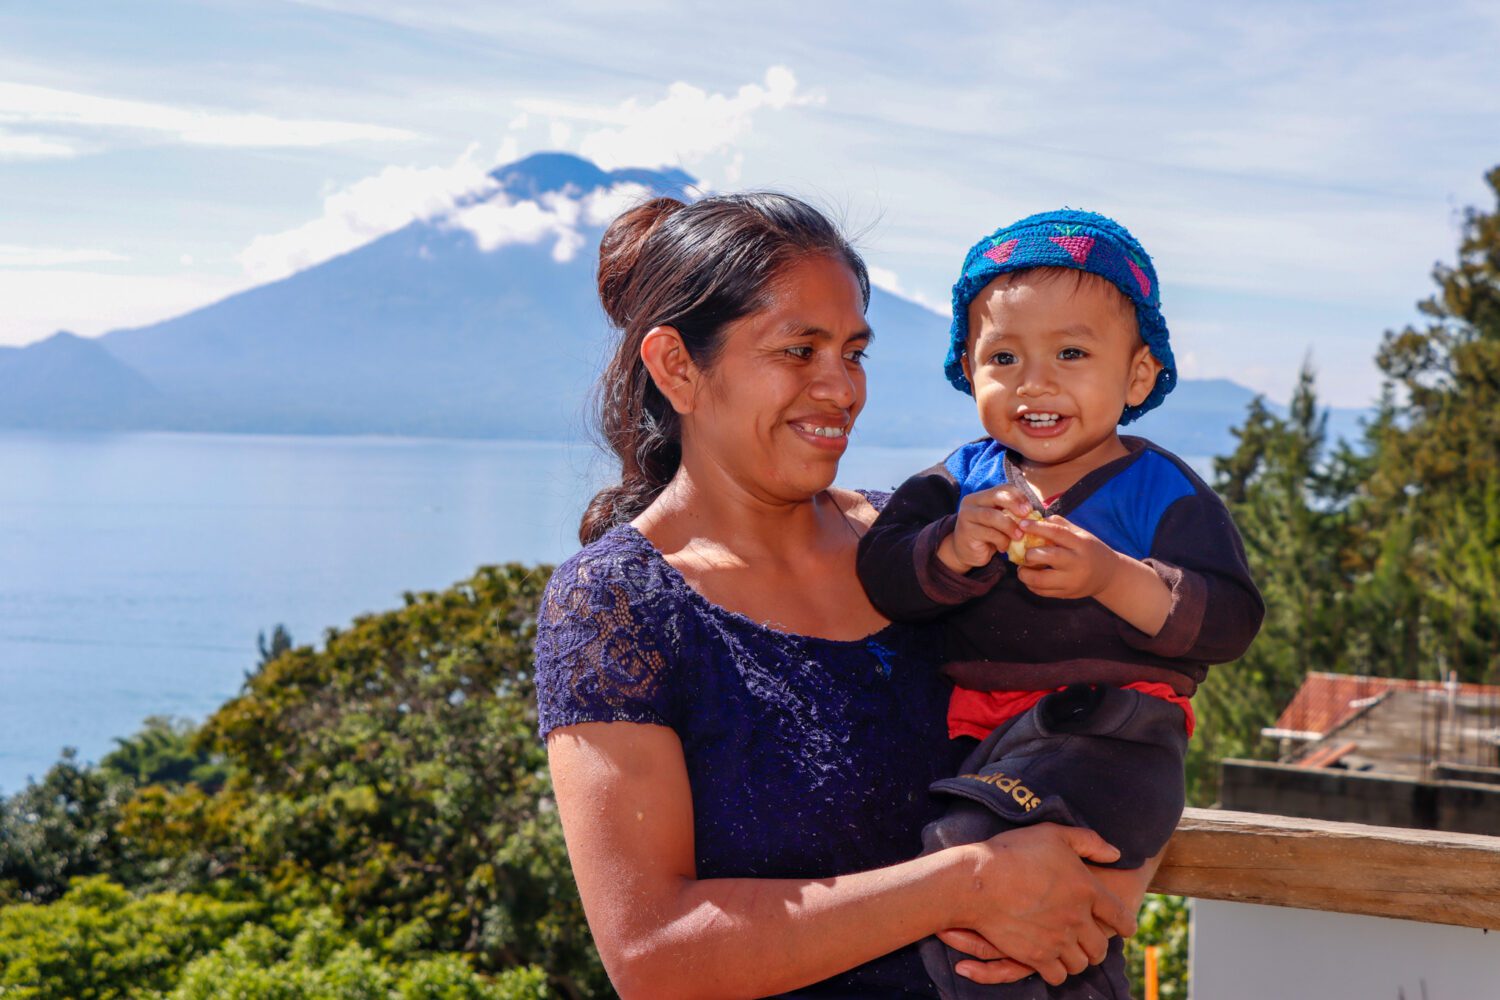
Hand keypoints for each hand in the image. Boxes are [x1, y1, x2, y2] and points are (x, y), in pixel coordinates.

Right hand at [937, 486, 1032, 572]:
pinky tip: (1004, 548)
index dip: (1019, 496)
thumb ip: (1011, 514)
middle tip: (1026, 516)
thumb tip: (1034, 514)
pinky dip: (1001, 541)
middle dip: (1015, 505)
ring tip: (1019, 536)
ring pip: (992, 515)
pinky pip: (989, 533)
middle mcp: (972, 502)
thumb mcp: (1000, 522)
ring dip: (1010, 526)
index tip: (1030, 509)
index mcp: (982, 496)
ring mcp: (967, 516)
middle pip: (996, 496)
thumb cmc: (987, 536)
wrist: (966, 552)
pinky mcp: (967, 532)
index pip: (1003, 488)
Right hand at [954, 824, 1131, 986]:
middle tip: (1090, 940)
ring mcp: (1057, 940)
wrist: (977, 882)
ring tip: (1070, 950)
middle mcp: (1077, 919)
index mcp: (1087, 889)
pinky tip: (1051, 960)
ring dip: (1078, 958)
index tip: (1125, 928)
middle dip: (1098, 945)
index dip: (1127, 925)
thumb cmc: (1014, 852)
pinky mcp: (1036, 956)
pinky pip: (1058, 975)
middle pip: (1101, 946)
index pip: (1121, 917)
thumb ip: (1089, 842)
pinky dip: (1057, 971)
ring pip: (1081, 963)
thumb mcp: (1054, 834)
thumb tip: (1116, 854)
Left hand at [1016, 516, 1121, 599]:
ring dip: (1025, 574)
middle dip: (1031, 554)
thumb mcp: (1082, 534)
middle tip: (1025, 553)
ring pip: (1041, 580)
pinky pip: (1042, 592)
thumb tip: (1038, 518)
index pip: (1058, 533)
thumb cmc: (1090, 550)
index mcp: (1081, 544)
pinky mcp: (1066, 594)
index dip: (1038, 528)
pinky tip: (1030, 577)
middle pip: (1049, 557)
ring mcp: (1072, 581)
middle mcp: (1077, 563)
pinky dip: (1030, 585)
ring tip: (1022, 569)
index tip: (1022, 524)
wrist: (1109, 576)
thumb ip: (1062, 525)